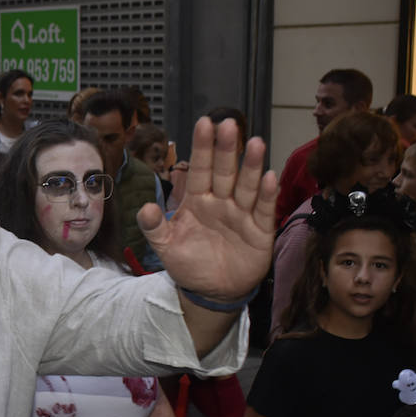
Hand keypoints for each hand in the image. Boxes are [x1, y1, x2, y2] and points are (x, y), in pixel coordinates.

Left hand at [141, 118, 276, 301]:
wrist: (211, 292)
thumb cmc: (189, 264)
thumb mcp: (166, 247)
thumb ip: (154, 227)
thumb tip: (146, 208)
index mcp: (197, 201)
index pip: (199, 169)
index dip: (202, 147)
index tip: (203, 123)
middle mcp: (221, 202)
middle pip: (224, 172)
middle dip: (226, 149)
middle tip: (228, 124)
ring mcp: (241, 214)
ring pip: (247, 185)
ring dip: (251, 166)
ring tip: (254, 143)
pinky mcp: (260, 231)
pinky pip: (263, 209)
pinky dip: (266, 194)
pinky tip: (269, 177)